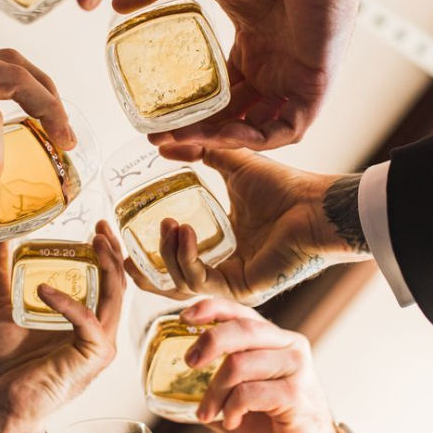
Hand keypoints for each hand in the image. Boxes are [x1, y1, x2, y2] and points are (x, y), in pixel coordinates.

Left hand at [0, 223, 124, 432]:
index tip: (98, 229)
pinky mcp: (93, 357)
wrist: (1, 399)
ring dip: (107, 267)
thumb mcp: (2, 307)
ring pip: (114, 297)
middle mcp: (99, 331)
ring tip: (94, 243)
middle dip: (113, 253)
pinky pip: (88, 322)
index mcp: (84, 320)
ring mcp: (100, 345)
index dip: (108, 253)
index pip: (108, 281)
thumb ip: (0, 275)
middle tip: (101, 228)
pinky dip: (68, 303)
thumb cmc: (8, 362)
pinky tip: (43, 291)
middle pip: (118, 285)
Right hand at [113, 0, 368, 149]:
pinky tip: (223, 135)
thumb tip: (117, 3)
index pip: (220, 96)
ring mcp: (295, 81)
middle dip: (196, 135)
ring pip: (256, 130)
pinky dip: (257, 139)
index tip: (156, 123)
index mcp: (253, 48)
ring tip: (182, 139)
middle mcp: (273, 70)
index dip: (190, 114)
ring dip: (220, 140)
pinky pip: (287, 129)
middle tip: (159, 140)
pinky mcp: (315, 87)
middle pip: (232, 118)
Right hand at [125, 147, 370, 304]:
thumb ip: (199, 153)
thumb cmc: (286, 187)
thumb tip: (162, 143)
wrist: (317, 204)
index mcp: (220, 247)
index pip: (171, 261)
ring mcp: (231, 283)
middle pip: (166, 283)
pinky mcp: (241, 288)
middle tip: (118, 249)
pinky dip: (187, 257)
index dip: (142, 253)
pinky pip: (201, 281)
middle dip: (138, 271)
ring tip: (169, 224)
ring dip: (167, 255)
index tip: (115, 238)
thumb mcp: (233, 164)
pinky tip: (185, 232)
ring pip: (180, 284)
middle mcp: (223, 270)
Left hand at [181, 298, 341, 432]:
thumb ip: (216, 386)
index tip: (184, 317)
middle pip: (241, 329)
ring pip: (239, 364)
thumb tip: (172, 387)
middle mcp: (289, 344)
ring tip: (208, 413)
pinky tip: (232, 421)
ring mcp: (296, 367)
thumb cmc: (275, 422)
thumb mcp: (241, 397)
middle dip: (208, 343)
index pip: (241, 311)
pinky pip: (250, 393)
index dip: (211, 308)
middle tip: (189, 364)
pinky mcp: (297, 394)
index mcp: (274, 338)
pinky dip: (232, 409)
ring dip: (215, 392)